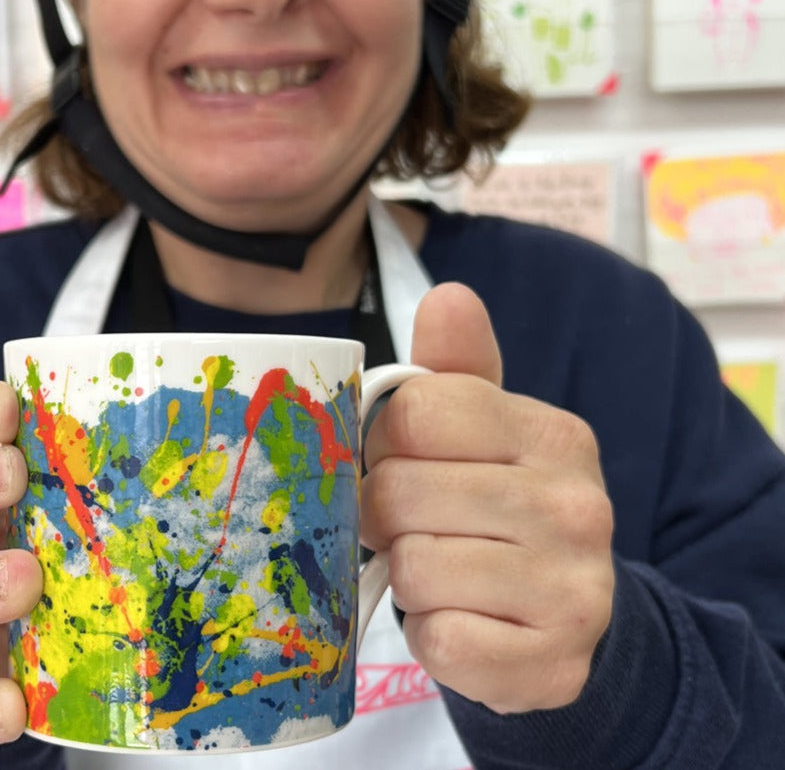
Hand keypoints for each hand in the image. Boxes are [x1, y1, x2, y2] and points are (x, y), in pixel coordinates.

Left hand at [361, 283, 614, 713]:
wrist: (565, 615)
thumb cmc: (499, 502)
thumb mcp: (482, 428)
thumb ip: (455, 367)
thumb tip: (449, 295)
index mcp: (554, 434)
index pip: (417, 413)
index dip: (384, 440)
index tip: (399, 459)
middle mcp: (577, 506)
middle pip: (401, 492)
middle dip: (385, 511)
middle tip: (411, 522)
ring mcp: (574, 590)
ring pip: (415, 568)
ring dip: (407, 574)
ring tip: (440, 568)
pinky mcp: (552, 665)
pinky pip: (440, 642)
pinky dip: (432, 636)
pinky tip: (460, 620)